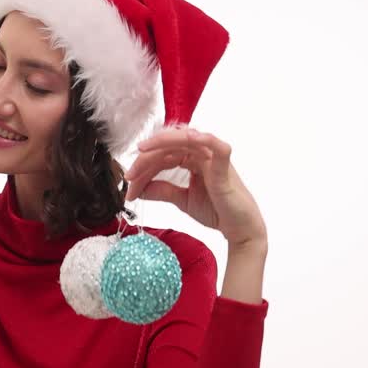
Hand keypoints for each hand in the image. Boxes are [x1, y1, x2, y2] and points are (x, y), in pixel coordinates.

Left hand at [123, 127, 267, 246]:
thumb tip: (138, 189)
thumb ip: (161, 190)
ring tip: (142, 152)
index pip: (162, 155)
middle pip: (169, 146)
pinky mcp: (225, 165)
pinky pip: (216, 145)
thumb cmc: (216, 211)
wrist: (238, 229)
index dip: (143, 168)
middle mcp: (202, 153)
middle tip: (129, 176)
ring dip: (161, 144)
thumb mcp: (181, 199)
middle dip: (145, 160)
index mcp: (192, 159)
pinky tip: (187, 138)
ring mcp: (214, 157)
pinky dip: (202, 139)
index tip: (129, 187)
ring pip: (185, 140)